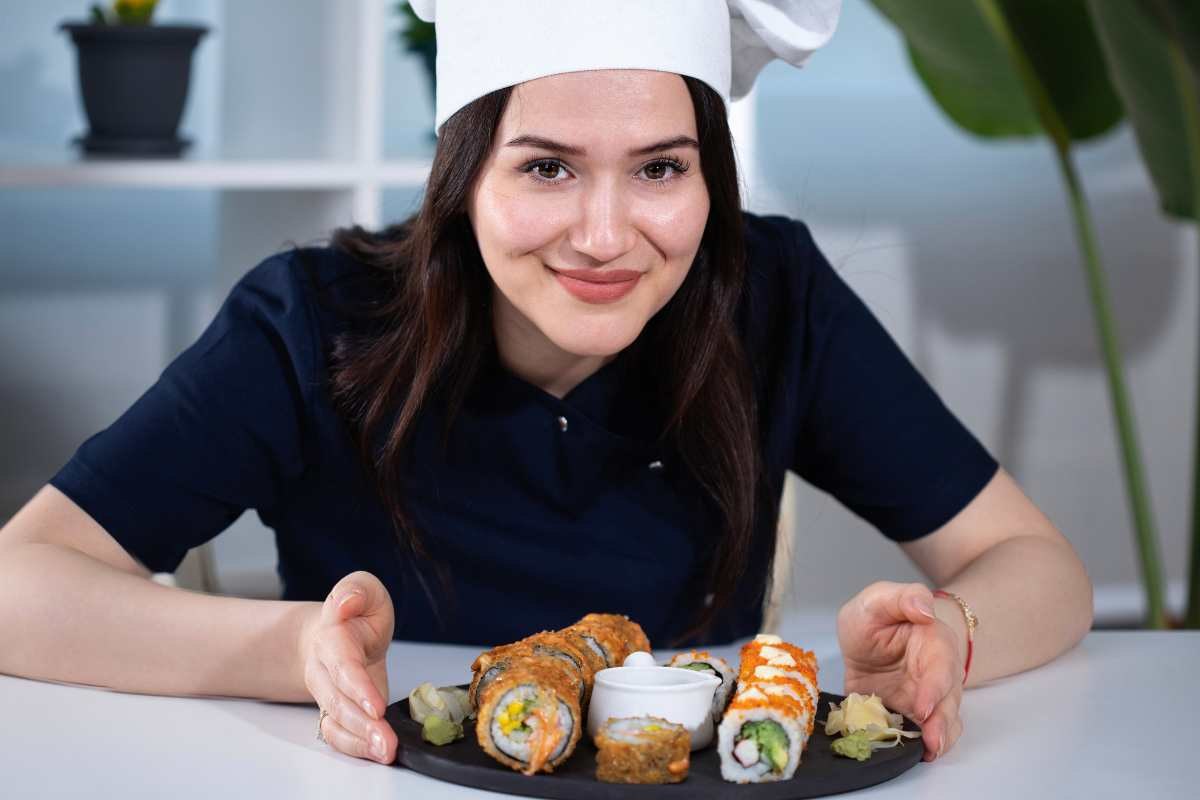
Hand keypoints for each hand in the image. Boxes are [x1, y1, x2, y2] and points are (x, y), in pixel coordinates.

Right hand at [300, 571, 396, 763]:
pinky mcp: (337, 710)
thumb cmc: (355, 610)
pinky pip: (338, 733)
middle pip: (337, 699)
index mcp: (331, 635)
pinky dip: (356, 746)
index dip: (356, 685)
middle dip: (361, 723)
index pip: (342, 663)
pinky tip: (377, 752)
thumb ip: (357, 590)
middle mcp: (323, 668)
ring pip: (336, 720)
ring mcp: (328, 692)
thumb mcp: (363, 588)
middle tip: (385, 741)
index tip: (375, 706)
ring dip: (360, 739)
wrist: (337, 630)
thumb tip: (346, 603)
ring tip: (386, 751)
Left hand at [836, 581, 963, 761]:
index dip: (935, 687)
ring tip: (930, 751)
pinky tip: (919, 755)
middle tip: (931, 739)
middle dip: (941, 720)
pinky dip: (926, 746)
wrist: (862, 639)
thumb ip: (902, 598)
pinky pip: (929, 733)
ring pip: (945, 720)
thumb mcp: (877, 600)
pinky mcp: (913, 715)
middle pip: (948, 698)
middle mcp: (937, 672)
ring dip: (940, 737)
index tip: (922, 706)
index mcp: (933, 640)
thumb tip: (925, 609)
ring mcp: (928, 696)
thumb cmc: (873, 617)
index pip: (942, 664)